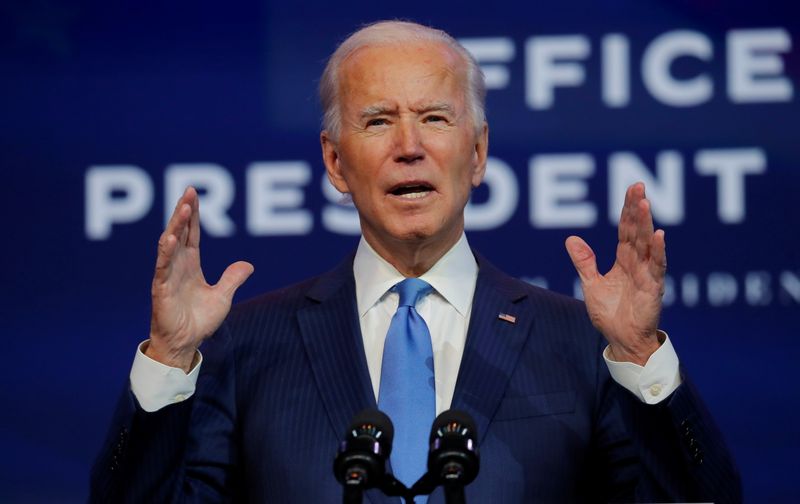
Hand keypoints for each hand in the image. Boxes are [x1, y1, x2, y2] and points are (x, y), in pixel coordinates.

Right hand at [147, 187, 253, 371]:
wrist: (184, 345)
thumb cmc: (198, 322)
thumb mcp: (223, 297)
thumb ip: (232, 279)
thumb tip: (248, 264)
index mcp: (190, 264)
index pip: (191, 233)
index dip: (193, 214)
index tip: (193, 194)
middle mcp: (177, 265)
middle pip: (180, 232)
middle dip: (183, 211)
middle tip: (189, 191)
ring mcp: (168, 275)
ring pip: (170, 245)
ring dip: (176, 225)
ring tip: (182, 208)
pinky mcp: (161, 289)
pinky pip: (163, 267)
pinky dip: (166, 252)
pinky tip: (170, 238)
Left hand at [565, 182, 665, 365]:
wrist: (621, 341)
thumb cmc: (610, 314)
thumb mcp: (591, 284)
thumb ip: (584, 262)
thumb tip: (571, 238)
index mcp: (624, 260)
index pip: (626, 229)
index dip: (627, 210)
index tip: (631, 189)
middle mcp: (637, 263)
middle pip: (637, 231)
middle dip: (637, 209)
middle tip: (638, 186)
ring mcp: (646, 274)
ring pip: (646, 244)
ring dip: (646, 224)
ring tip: (645, 203)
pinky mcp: (653, 289)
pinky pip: (656, 267)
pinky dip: (658, 252)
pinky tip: (659, 235)